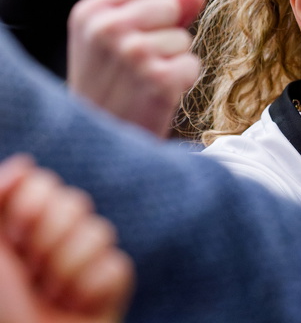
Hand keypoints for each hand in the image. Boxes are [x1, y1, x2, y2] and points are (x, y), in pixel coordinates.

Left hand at [0, 155, 133, 322]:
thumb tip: (26, 163)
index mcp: (22, 226)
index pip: (46, 184)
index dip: (30, 208)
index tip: (13, 240)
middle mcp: (55, 238)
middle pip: (77, 201)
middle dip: (48, 242)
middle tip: (31, 276)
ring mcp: (88, 260)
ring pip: (100, 232)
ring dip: (65, 271)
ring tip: (51, 298)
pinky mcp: (113, 283)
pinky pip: (116, 266)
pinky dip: (89, 289)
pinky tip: (74, 307)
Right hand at [67, 0, 204, 136]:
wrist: (94, 142)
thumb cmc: (107, 88)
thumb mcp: (117, 41)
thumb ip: (159, 11)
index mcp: (90, 12)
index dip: (151, 10)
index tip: (132, 35)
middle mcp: (107, 28)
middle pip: (170, 6)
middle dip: (166, 33)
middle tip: (139, 63)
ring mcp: (133, 53)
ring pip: (183, 38)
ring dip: (172, 61)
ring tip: (143, 81)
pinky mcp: (159, 78)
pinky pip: (192, 64)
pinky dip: (182, 82)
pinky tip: (155, 94)